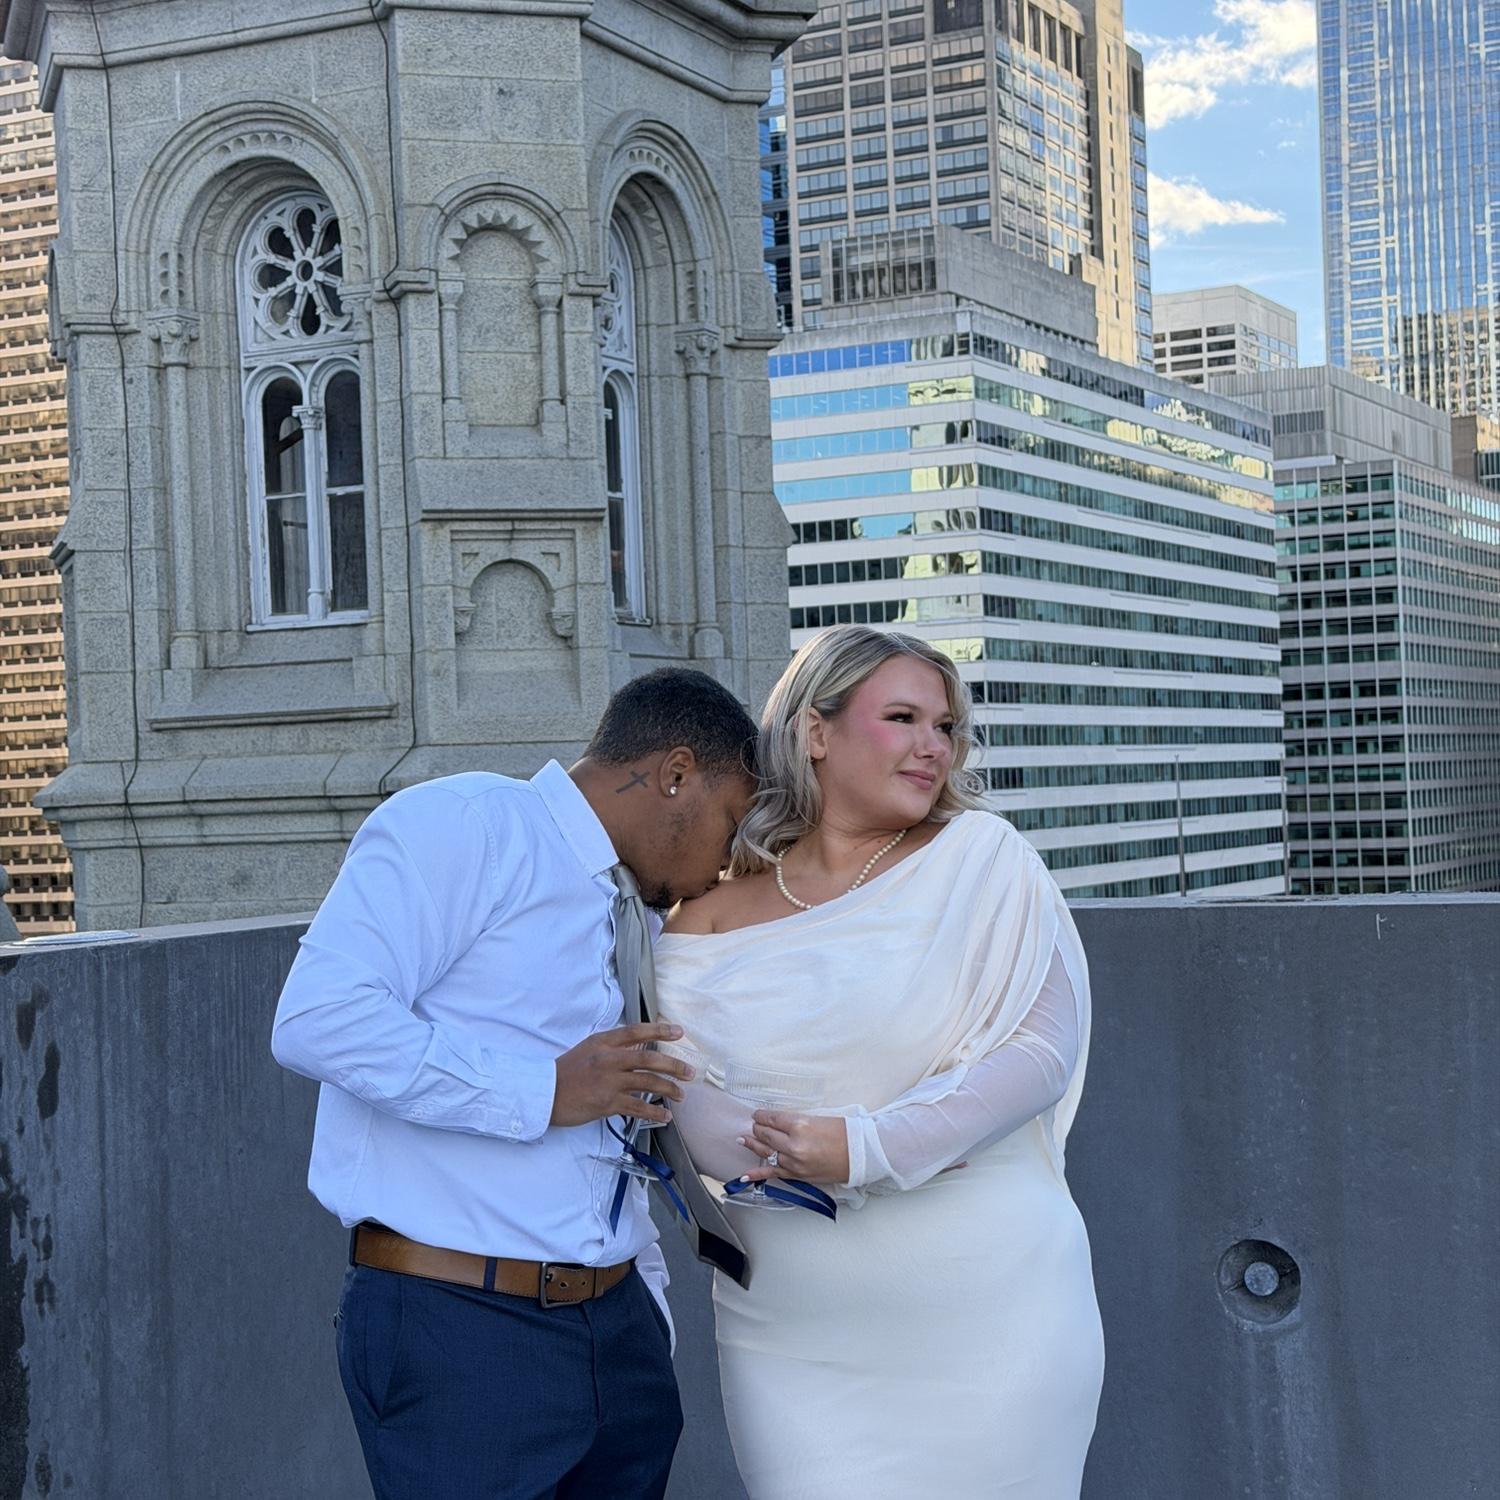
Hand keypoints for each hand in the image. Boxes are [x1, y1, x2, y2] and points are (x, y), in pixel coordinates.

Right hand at [551, 1023, 693, 1127]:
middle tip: (690, 1071)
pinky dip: (654, 1112)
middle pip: (648, 1059)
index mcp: (603, 1042)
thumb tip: (639, 1048)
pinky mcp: (607, 1103)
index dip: (659, 1031)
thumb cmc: (566, 1071)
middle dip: (673, 1065)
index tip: (678, 1032)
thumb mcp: (588, 1049)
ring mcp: (608, 1081)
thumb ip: (612, 1047)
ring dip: (669, 1089)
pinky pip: (637, 1107)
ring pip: (647, 1083)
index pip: (636, 1031)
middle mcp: (608, 1059)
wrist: (545, 1093)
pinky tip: (665, 1115)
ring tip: (681, 1095)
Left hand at [738, 1110, 849, 1185]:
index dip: (762, 1115)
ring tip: (743, 1139)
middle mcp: (794, 1144)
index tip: (758, 1114)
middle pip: (766, 1135)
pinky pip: (772, 1174)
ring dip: (754, 1145)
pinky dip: (757, 1174)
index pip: (772, 1119)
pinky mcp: (797, 1175)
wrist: (859, 1154)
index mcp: (800, 1125)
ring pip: (766, 1152)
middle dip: (758, 1129)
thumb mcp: (818, 1119)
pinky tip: (744, 1175)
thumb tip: (779, 1123)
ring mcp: (794, 1162)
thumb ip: (796, 1121)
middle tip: (753, 1125)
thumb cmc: (844, 1133)